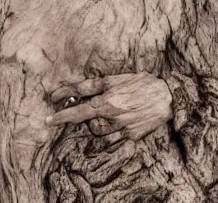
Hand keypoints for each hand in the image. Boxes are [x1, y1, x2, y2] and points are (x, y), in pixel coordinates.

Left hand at [45, 73, 172, 144]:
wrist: (168, 98)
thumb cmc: (143, 84)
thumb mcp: (118, 78)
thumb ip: (96, 85)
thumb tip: (73, 91)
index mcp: (108, 95)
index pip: (78, 101)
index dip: (61, 106)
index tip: (49, 113)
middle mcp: (111, 111)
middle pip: (83, 118)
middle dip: (74, 117)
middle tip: (69, 116)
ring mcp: (119, 126)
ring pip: (96, 131)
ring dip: (95, 125)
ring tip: (106, 116)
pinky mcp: (128, 136)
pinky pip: (110, 139)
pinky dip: (108, 134)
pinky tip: (116, 125)